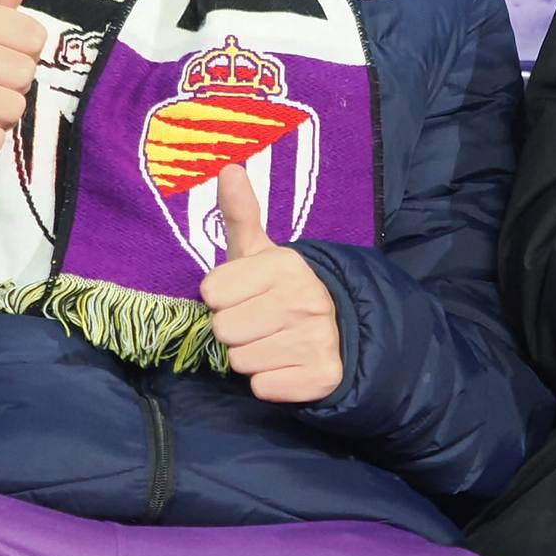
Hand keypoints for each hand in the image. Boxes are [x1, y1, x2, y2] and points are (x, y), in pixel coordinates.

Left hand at [200, 163, 344, 403]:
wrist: (343, 329)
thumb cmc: (285, 289)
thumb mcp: (262, 252)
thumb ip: (241, 214)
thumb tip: (228, 168)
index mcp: (285, 265)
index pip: (212, 293)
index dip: (224, 299)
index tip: (246, 296)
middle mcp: (304, 299)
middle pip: (223, 330)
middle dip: (236, 331)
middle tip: (261, 323)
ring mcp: (317, 339)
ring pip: (240, 361)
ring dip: (252, 358)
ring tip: (275, 343)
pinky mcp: (322, 376)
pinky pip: (263, 388)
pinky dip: (271, 383)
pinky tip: (288, 365)